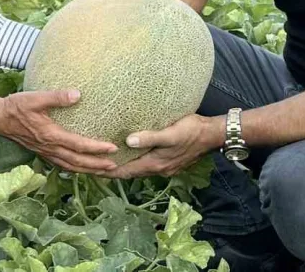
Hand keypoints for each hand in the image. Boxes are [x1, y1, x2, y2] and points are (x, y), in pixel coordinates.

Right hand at [0, 89, 118, 174]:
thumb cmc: (17, 107)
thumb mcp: (35, 98)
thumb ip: (56, 97)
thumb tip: (77, 94)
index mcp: (51, 135)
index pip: (79, 145)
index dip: (97, 148)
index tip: (113, 148)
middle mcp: (50, 148)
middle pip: (77, 162)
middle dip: (97, 166)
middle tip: (114, 167)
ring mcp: (46, 153)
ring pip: (70, 167)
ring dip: (88, 171)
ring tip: (104, 172)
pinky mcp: (42, 153)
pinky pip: (62, 165)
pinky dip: (75, 169)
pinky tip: (82, 168)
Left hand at [99, 114, 218, 178]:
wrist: (213, 135)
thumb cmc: (192, 131)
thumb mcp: (170, 133)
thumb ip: (150, 137)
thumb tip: (128, 141)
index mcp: (155, 164)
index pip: (126, 172)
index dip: (108, 172)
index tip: (91, 170)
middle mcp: (158, 169)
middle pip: (130, 173)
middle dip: (112, 171)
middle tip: (94, 166)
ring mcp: (165, 167)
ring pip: (138, 169)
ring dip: (124, 167)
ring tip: (110, 161)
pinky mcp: (170, 161)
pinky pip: (147, 164)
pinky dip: (135, 162)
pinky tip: (132, 155)